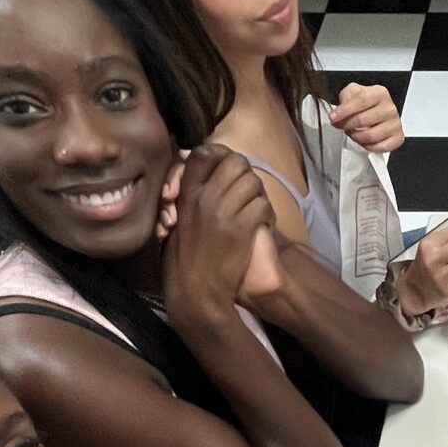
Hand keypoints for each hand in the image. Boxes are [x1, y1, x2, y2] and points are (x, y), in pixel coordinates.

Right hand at [161, 142, 279, 323]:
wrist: (197, 293)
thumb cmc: (187, 259)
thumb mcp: (180, 220)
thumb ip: (188, 192)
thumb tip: (190, 159)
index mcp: (186, 194)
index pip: (204, 153)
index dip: (222, 155)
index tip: (228, 169)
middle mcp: (203, 198)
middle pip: (236, 162)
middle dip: (246, 174)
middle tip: (247, 192)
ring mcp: (222, 212)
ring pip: (253, 182)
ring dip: (259, 195)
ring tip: (254, 211)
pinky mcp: (241, 229)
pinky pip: (262, 205)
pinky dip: (267, 215)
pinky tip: (262, 227)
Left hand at [329, 79, 402, 153]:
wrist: (376, 111)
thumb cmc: (364, 104)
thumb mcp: (352, 93)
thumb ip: (344, 99)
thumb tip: (337, 114)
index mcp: (379, 93)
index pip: (361, 101)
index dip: (345, 111)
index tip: (333, 117)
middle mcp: (390, 108)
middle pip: (363, 120)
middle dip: (347, 125)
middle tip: (341, 126)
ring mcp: (395, 124)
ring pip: (370, 136)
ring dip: (356, 137)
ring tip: (352, 132)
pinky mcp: (398, 138)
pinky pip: (380, 147)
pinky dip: (368, 146)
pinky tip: (363, 141)